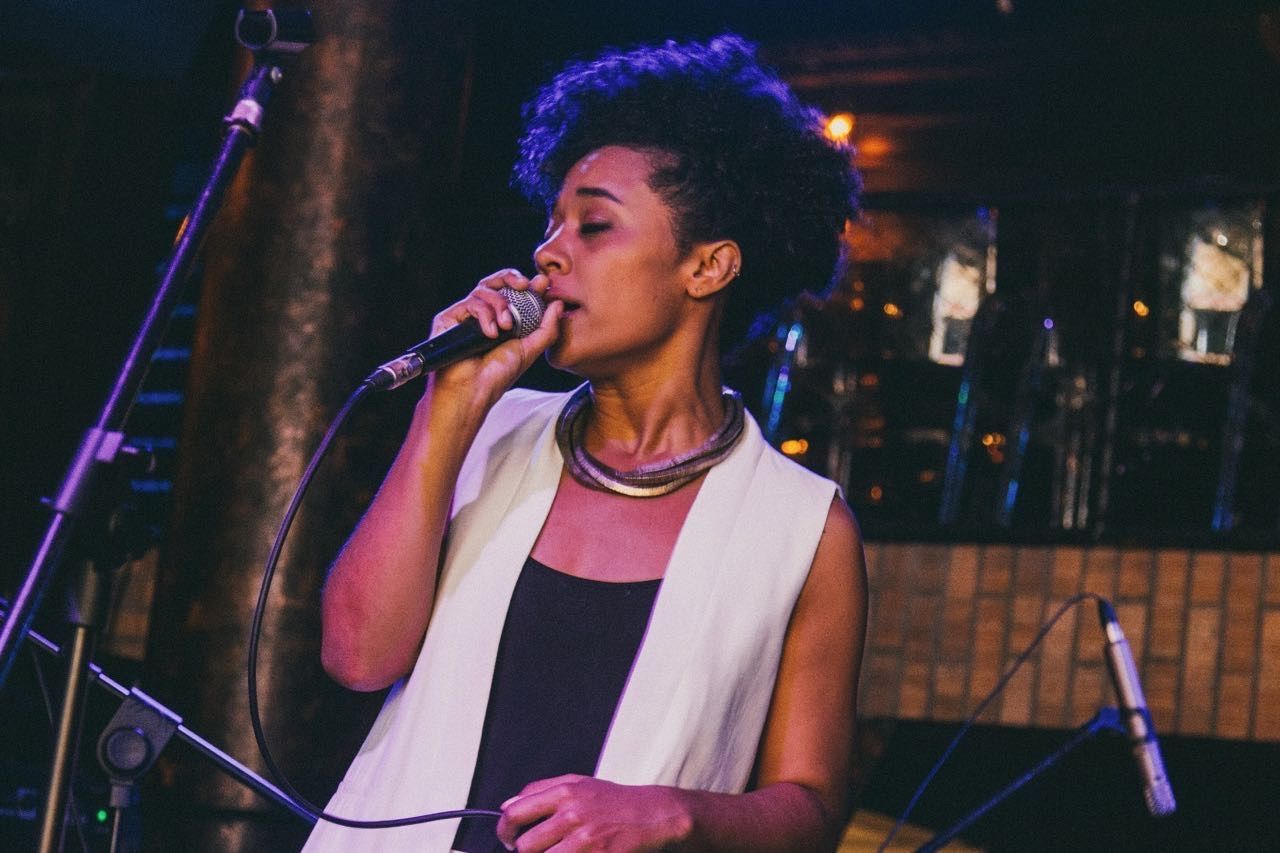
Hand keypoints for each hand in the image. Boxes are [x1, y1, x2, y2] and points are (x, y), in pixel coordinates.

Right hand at [425, 269, 562, 410]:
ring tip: (507, 327)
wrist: (473, 390)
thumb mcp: (530, 350)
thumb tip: (558, 303)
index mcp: (502, 319)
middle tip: (524, 285)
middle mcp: (483, 314)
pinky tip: (492, 333)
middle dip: (511, 277)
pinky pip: (470, 302)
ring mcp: (465, 315)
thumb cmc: (498, 375)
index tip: (543, 283)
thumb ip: (547, 328)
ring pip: (484, 289)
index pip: (513, 292)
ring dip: (500, 305)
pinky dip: (485, 315)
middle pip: (495, 281)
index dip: (527, 284)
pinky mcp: (448, 318)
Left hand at [496, 775, 692, 851]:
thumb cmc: (614, 800)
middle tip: (532, 850)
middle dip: (524, 851)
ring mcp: (584, 839)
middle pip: (525, 844)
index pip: (515, 812)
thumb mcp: (579, 783)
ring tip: (556, 851)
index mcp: (564, 792)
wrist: (652, 814)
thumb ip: (541, 790)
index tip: (508, 838)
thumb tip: (507, 806)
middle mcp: (571, 815)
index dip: (504, 830)